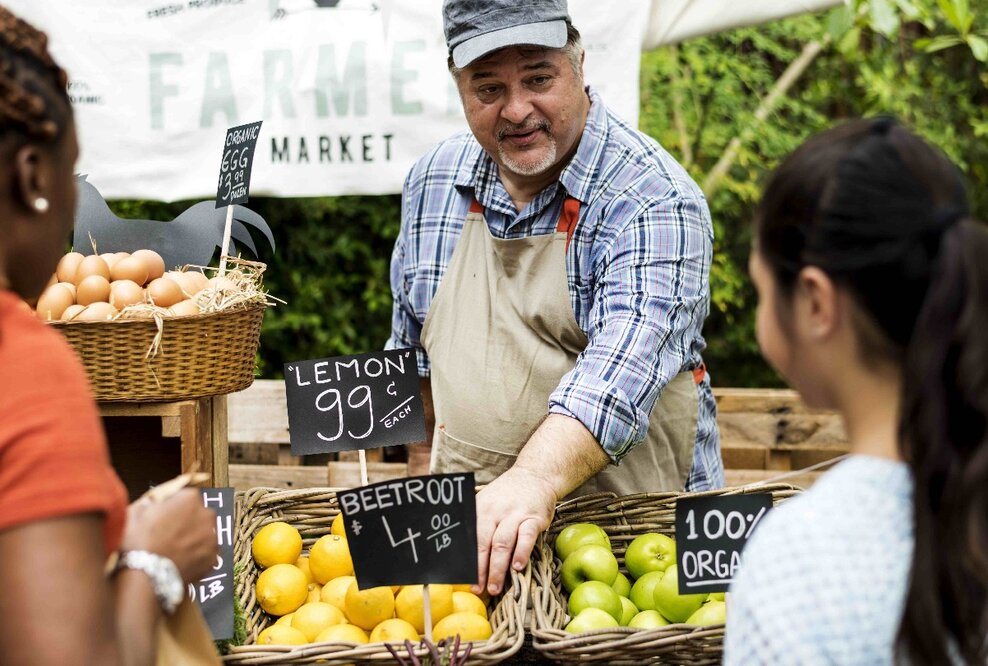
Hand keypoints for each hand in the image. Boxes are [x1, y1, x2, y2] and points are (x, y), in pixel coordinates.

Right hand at [123, 488, 217, 583]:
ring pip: (204, 533)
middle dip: (187, 521)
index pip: (185, 496)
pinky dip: (196, 556)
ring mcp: (212, 538)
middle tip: (168, 534)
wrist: (146, 576)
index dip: (173, 506)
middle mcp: (207, 515)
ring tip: (173, 550)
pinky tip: (180, 560)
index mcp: (190, 499)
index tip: (164, 515)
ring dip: (193, 538)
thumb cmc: (139, 542)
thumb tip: (153, 503)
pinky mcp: (213, 558)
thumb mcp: (136, 512)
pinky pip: (205, 552)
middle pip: (198, 514)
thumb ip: (151, 502)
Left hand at [474, 467, 555, 595]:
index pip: (471, 540)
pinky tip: (518, 567)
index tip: (464, 580)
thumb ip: (478, 523)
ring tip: (495, 587)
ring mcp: (515, 514)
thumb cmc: (507, 495)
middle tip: (477, 589)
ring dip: (498, 568)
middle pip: (484, 544)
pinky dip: (521, 552)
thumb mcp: (487, 502)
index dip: (467, 562)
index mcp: (480, 510)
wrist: (535, 475)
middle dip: (480, 570)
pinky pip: (526, 536)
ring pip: (503, 543)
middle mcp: (495, 512)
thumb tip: (464, 552)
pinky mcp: (534, 518)